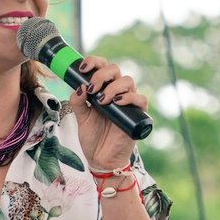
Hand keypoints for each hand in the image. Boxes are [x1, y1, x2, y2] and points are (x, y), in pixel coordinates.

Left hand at [68, 55, 148, 170]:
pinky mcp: (137, 114)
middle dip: (102, 74)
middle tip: (92, 89)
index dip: (94, 62)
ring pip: (128, 81)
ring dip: (114, 87)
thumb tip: (79, 87)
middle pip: (115, 69)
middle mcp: (116, 92)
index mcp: (102, 89)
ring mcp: (128, 102)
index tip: (83, 68)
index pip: (102, 67)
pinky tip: (117, 103)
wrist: (100, 158)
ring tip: (102, 101)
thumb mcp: (80, 117)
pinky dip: (130, 97)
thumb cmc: (92, 136)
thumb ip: (78, 102)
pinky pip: (140, 98)